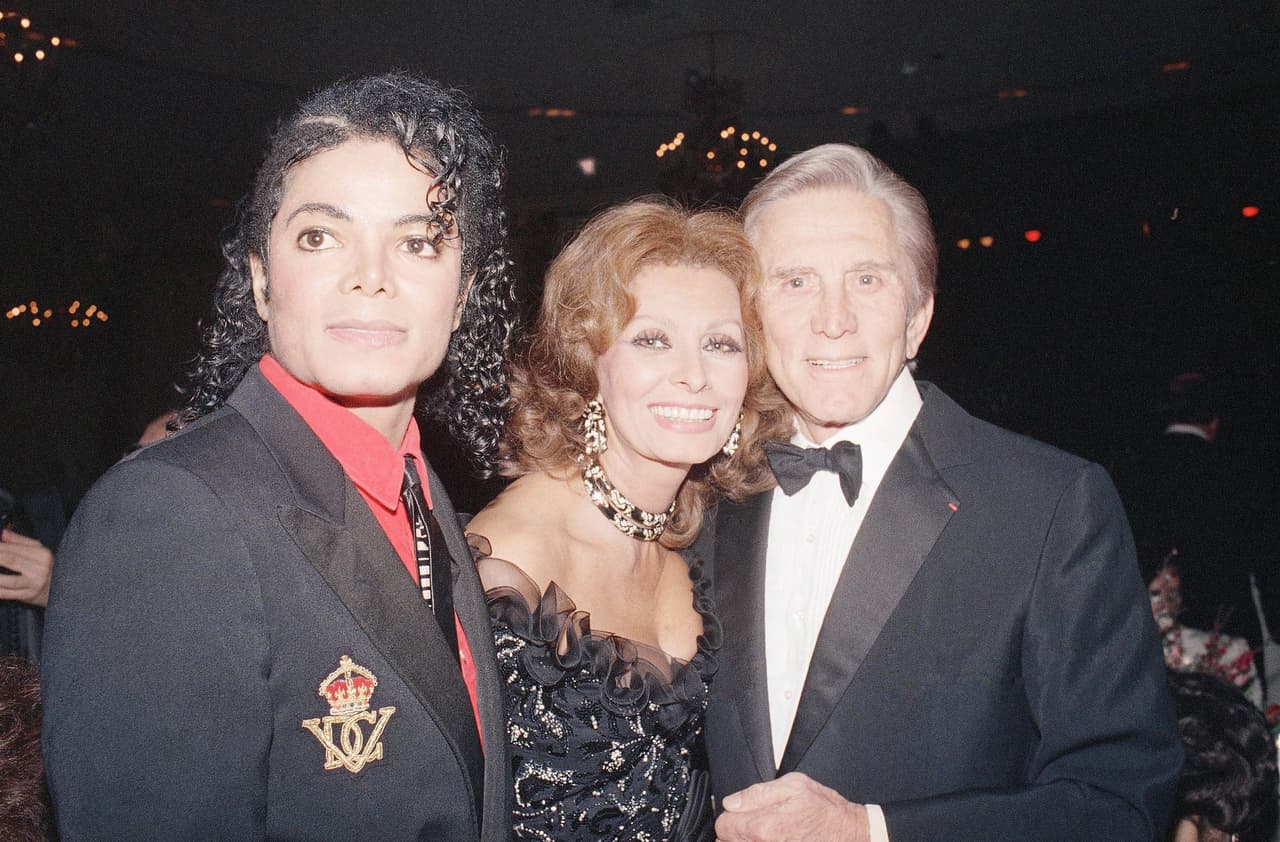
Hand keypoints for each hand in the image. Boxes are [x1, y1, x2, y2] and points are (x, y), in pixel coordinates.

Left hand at [0, 529, 53, 606]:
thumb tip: (2, 533)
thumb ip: (19, 541)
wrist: (63, 588)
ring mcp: (34, 584)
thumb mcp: (38, 549)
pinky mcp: (29, 596)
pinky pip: (8, 594)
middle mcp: (40, 569)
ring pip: (7, 580)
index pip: (12, 549)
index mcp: (42, 554)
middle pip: (9, 561)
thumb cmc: (47, 567)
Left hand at [716, 772, 869, 841]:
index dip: (730, 815)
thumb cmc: (825, 809)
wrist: (849, 833)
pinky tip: (773, 838)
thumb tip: (731, 802)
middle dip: (736, 831)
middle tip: (754, 822)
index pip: (723, 825)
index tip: (740, 813)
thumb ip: (757, 793)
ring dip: (746, 840)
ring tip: (765, 832)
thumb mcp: (793, 786)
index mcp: (764, 826)